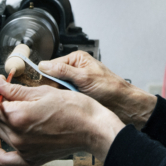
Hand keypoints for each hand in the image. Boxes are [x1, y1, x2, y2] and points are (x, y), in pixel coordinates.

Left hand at [0, 75, 124, 165]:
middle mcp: (17, 135)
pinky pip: (5, 158)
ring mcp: (23, 149)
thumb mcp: (44, 91)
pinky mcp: (30, 158)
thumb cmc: (75, 109)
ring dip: (3, 118)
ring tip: (15, 108)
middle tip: (8, 90)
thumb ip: (15, 90)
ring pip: (1, 131)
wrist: (93, 129)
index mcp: (19, 116)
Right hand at [38, 51, 157, 128]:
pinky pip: (64, 97)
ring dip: (59, 96)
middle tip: (56, 95)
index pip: (52, 65)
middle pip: (52, 78)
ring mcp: (75, 83)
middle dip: (53, 88)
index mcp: (76, 59)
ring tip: (62, 101)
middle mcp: (74, 69)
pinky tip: (65, 106)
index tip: (42, 87)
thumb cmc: (110, 87)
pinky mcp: (77, 95)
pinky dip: (64, 101)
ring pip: (57, 89)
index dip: (46, 77)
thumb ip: (63, 71)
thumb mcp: (84, 77)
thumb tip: (44, 65)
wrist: (123, 104)